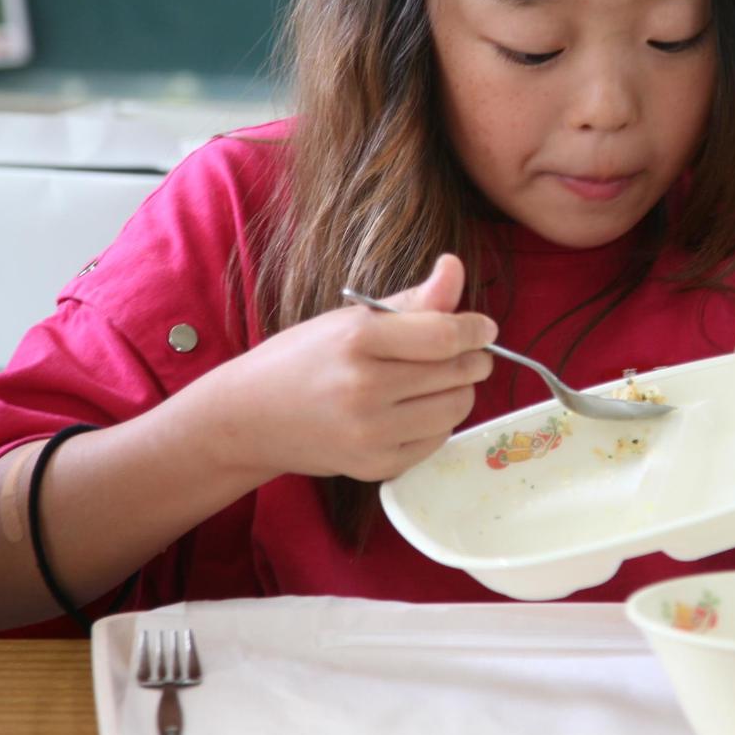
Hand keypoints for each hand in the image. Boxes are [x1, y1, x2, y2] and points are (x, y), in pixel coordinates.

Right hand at [205, 254, 495, 482]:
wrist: (250, 418)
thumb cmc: (304, 359)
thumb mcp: (351, 319)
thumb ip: (412, 300)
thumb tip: (455, 267)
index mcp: (358, 339)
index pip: (444, 335)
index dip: (475, 329)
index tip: (484, 327)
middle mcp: (364, 388)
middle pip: (456, 372)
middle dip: (472, 359)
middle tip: (465, 353)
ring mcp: (371, 433)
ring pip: (455, 408)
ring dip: (459, 391)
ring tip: (438, 380)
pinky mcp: (376, 467)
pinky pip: (437, 440)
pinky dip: (437, 422)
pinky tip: (414, 409)